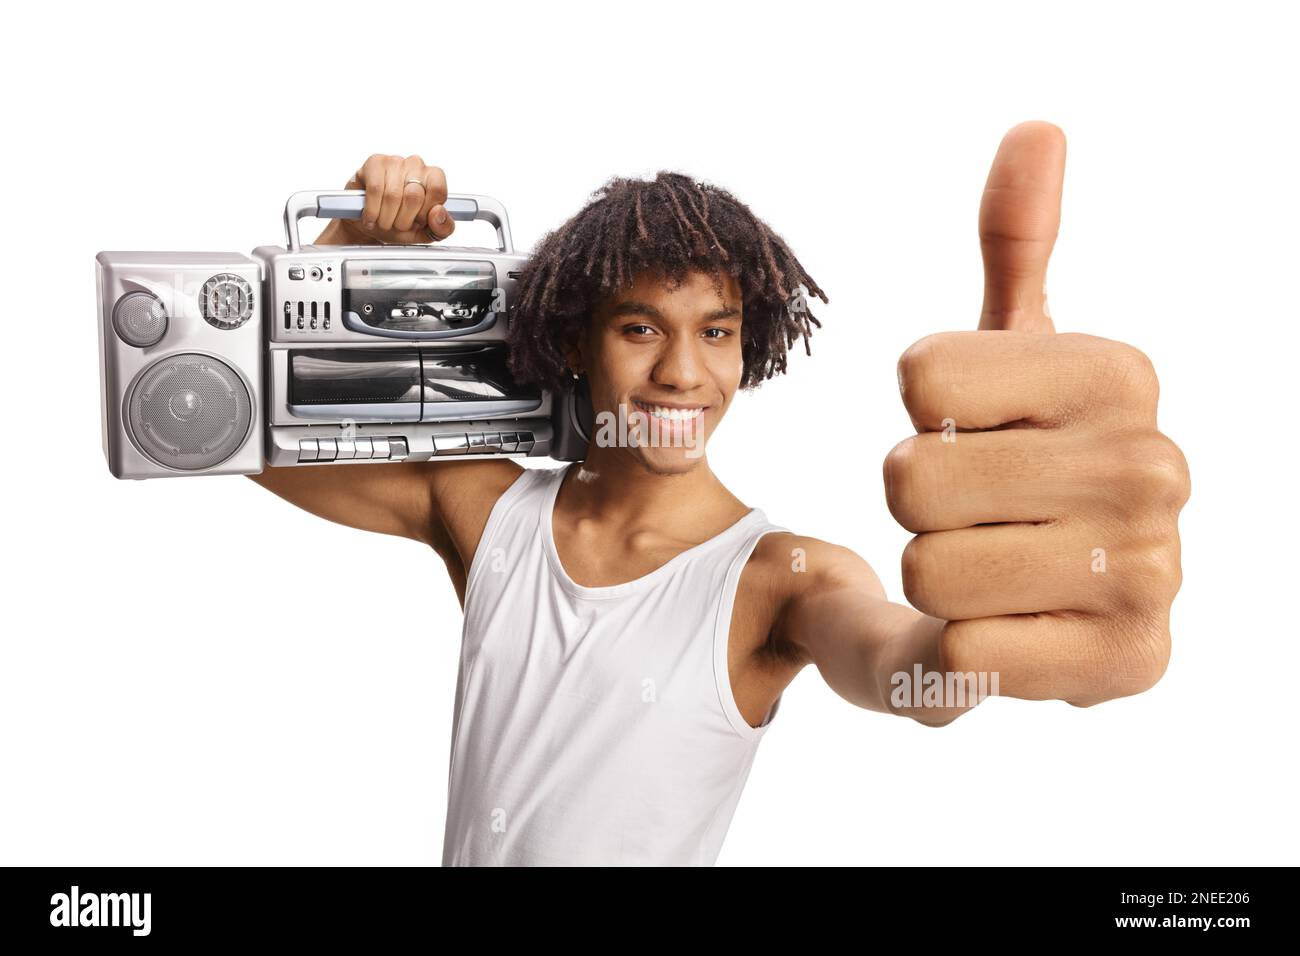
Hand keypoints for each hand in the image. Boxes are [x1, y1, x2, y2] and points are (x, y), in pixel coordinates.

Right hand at [320, 153, 455, 245]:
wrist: (370, 223)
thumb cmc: (398, 223)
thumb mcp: (425, 232)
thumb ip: (442, 228)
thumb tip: (438, 213)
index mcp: (434, 178)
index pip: (437, 190)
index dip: (425, 213)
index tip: (417, 221)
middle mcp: (417, 165)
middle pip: (414, 195)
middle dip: (403, 220)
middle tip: (397, 224)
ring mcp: (395, 161)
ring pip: (393, 195)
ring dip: (386, 218)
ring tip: (383, 222)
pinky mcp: (375, 163)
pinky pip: (375, 190)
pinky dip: (372, 211)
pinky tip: (371, 218)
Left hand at [882, 121, 1190, 707]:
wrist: (1061, 596)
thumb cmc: (1017, 454)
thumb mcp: (1011, 349)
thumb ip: (1015, 243)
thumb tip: (1036, 129)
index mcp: (1121, 373)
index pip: (920, 375)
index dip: (920, 410)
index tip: (970, 424)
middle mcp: (1153, 466)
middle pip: (910, 477)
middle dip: (919, 501)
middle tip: (975, 508)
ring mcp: (1151, 572)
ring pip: (929, 569)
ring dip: (938, 574)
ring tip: (995, 565)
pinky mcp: (1127, 664)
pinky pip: (962, 653)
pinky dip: (960, 647)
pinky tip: (1012, 628)